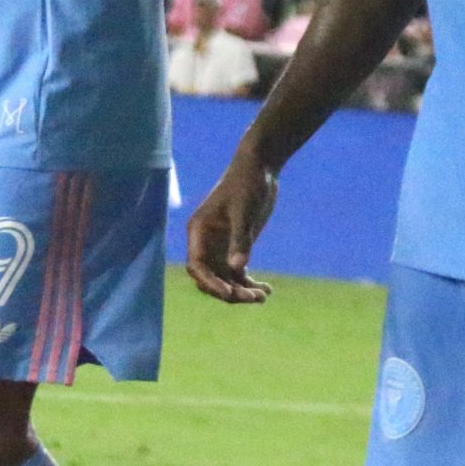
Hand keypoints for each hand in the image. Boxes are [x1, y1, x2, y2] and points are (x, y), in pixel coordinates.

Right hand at [184, 157, 278, 303]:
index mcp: (199, 231)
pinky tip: (267, 290)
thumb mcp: (244, 211)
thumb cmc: (247, 183)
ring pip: (226, 279)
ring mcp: (221, 246)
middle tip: (253, 298)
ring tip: (263, 296)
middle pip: (210, 278)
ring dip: (242, 291)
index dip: (209, 283)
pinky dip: (251, 283)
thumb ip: (240, 239)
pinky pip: (239, 273)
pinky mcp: (236, 246)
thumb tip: (237, 269)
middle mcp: (206, 243)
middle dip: (229, 291)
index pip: (197, 266)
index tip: (229, 293)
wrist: (259, 167)